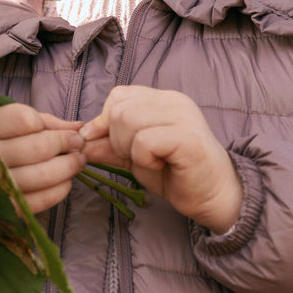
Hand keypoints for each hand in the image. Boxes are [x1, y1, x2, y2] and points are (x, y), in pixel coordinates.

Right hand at [0, 102, 84, 213]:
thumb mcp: (4, 124)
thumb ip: (41, 121)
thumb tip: (78, 126)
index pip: (23, 119)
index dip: (52, 126)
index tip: (70, 131)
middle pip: (37, 147)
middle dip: (66, 145)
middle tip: (79, 146)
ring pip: (40, 175)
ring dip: (67, 168)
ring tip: (77, 162)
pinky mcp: (0, 208)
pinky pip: (36, 201)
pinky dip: (57, 192)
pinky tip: (64, 183)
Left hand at [79, 87, 241, 232]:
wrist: (213, 197)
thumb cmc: (176, 174)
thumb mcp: (135, 157)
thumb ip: (109, 145)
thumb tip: (79, 141)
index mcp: (162, 99)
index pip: (118, 95)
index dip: (105, 122)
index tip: (110, 146)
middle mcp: (174, 101)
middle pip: (118, 108)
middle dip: (116, 139)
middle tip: (137, 157)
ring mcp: (183, 116)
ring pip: (127, 121)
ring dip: (129, 149)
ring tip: (151, 161)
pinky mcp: (187, 138)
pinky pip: (144, 141)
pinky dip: (143, 159)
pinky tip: (161, 165)